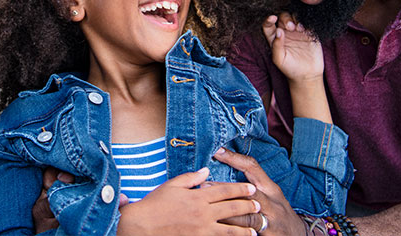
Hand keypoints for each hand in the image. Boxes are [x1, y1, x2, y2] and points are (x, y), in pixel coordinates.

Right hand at [117, 167, 260, 235]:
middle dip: (247, 206)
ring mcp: (201, 230)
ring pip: (229, 230)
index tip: (251, 188)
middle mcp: (203, 213)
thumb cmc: (155, 204)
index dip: (240, 189)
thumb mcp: (172, 185)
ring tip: (254, 230)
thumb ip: (192, 178)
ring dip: (244, 230)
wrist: (142, 226)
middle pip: (231, 209)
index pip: (225, 191)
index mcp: (198, 197)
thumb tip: (207, 171)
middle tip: (258, 205)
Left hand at [214, 148, 306, 235]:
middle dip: (225, 188)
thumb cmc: (279, 212)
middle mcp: (272, 201)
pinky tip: (221, 225)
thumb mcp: (272, 195)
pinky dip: (234, 228)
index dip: (234, 158)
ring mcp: (271, 218)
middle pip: (247, 190)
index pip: (252, 167)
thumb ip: (254, 185)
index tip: (217, 151)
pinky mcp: (269, 233)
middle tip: (205, 185)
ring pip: (246, 213)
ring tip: (209, 207)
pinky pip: (249, 230)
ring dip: (226, 210)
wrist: (299, 234)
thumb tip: (227, 176)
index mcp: (270, 187)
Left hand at [262, 14, 323, 82]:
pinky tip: (305, 28)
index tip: (272, 18)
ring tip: (298, 28)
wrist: (307, 75)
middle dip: (285, 19)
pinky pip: (307, 22)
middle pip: (283, 17)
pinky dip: (306, 21)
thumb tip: (278, 31)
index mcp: (275, 37)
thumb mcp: (279, 59)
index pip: (269, 25)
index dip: (269, 19)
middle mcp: (285, 32)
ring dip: (295, 18)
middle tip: (290, 27)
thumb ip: (276, 46)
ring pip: (295, 17)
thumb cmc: (290, 68)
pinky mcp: (309, 33)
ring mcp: (298, 31)